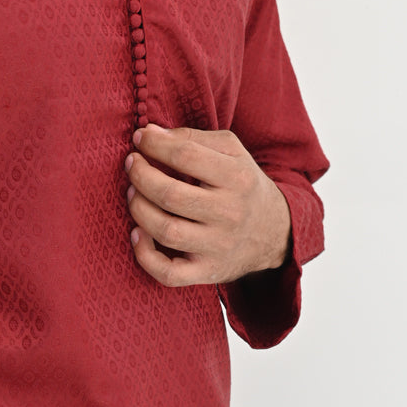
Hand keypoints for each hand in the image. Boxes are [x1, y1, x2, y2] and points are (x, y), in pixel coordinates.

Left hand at [125, 124, 290, 287]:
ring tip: (132, 193)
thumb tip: (148, 134)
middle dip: (140, 176)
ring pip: (166, 231)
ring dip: (138, 208)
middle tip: (132, 165)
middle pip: (171, 194)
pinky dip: (144, 255)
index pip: (186, 156)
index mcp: (237, 177)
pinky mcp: (208, 271)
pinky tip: (137, 233)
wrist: (275, 231)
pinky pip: (169, 273)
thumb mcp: (230, 151)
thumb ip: (191, 138)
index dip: (155, 145)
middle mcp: (230, 213)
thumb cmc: (242, 183)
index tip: (140, 140)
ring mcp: (219, 246)